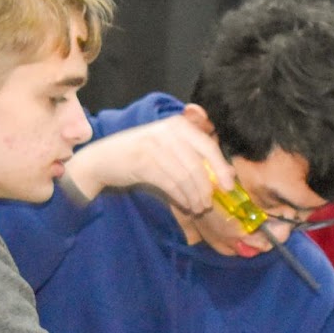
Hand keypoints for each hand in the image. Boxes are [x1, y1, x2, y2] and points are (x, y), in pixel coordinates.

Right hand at [62, 104, 229, 213]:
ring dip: (194, 196)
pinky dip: (181, 197)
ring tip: (197, 207)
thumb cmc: (141, 155)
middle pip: (198, 166)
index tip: (228, 187)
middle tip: (208, 204)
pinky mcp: (143, 162)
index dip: (221, 168)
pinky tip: (185, 204)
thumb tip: (226, 173)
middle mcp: (168, 131)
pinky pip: (170, 184)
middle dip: (206, 189)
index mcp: (178, 125)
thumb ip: (193, 155)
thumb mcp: (169, 147)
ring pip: (185, 177)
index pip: (208, 146)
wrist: (104, 159)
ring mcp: (155, 145)